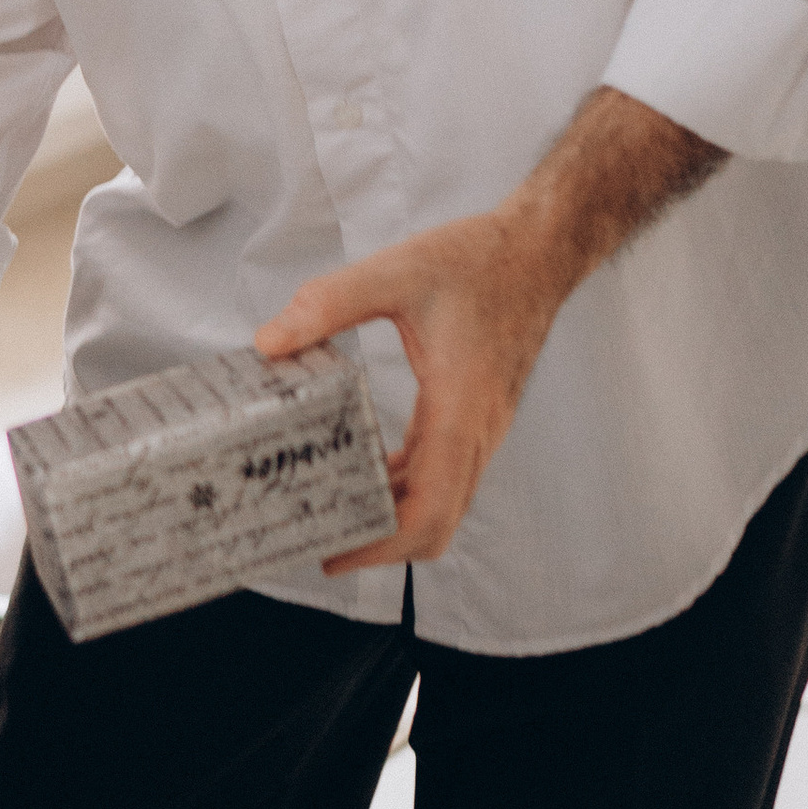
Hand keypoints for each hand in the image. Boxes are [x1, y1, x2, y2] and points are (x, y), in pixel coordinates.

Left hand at [256, 86, 723, 571]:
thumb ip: (328, 304)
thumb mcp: (394, 271)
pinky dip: (403, 486)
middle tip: (318, 542)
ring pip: (441, 503)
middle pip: (436, 523)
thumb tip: (269, 342)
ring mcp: (481, 429)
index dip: (383, 544)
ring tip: (328, 511)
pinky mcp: (475, 419)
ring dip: (390, 518)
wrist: (538, 252)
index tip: (335, 556)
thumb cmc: (477, 260)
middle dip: (380, 544)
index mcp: (459, 409)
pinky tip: (361, 470)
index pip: (429, 509)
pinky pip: (441, 473)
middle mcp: (477, 432)